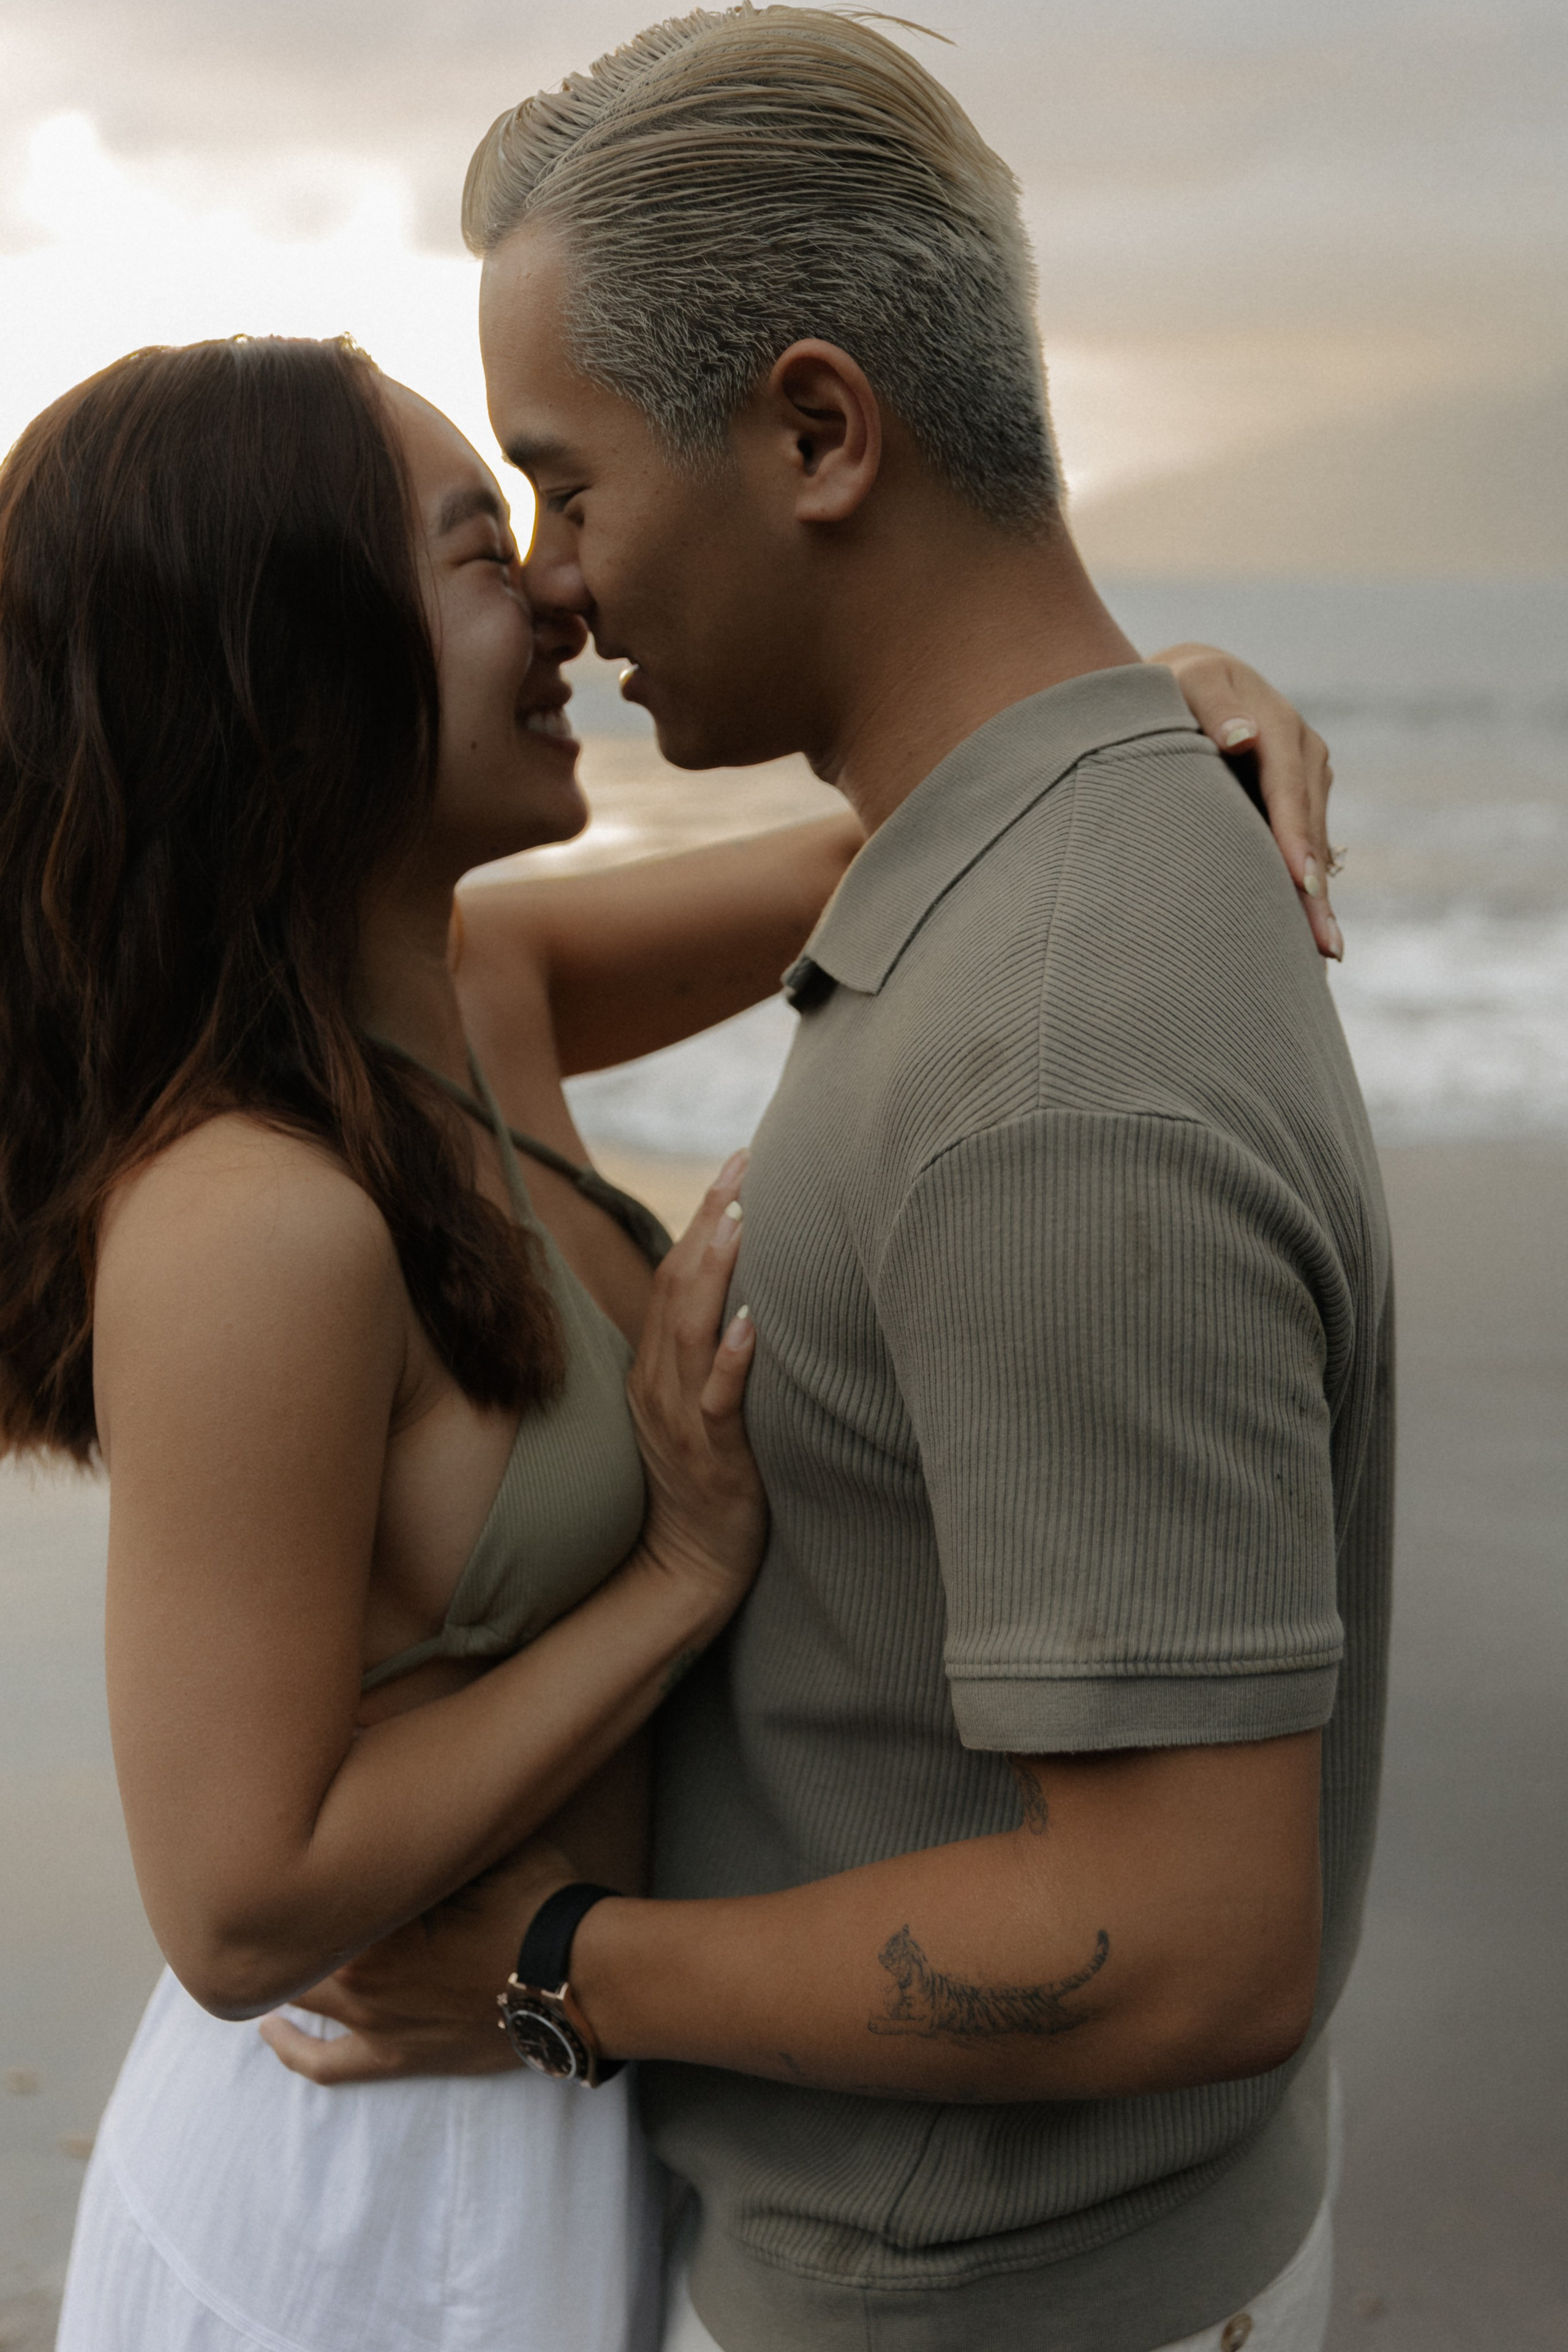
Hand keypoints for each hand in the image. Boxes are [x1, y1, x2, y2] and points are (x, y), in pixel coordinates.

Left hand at [259, 1840, 576, 2084]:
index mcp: (371, 1922)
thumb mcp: (483, 1844)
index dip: (296, 1854)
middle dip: (276, 1907)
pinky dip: (292, 2047)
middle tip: (268, 1872)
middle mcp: (357, 1977)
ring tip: (263, 1936)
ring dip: (278, 1965)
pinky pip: (325, 2064)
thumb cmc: (534, 1901)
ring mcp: (370, 2023)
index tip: (291, 1825)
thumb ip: (430, 1825)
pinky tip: (271, 2030)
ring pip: (297, 1992)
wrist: (577, 1978)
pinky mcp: (392, 2057)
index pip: (309, 1884)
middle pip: (290, 1940)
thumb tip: (391, 1782)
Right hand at [627, 1152, 766, 1611]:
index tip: (736, 1164)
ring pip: (687, 1332)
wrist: (686, 1568)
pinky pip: (714, 1402)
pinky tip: (749, 1324)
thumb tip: (755, 1294)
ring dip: (715, 1271)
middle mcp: (659, 1385)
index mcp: (656, 1368)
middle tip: (742, 1162)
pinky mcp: (711, 1458)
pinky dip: (729, 1361)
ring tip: (741, 1218)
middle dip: (709, 1220)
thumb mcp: (698, 1406)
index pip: (672, 1276)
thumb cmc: (706, 1483)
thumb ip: (711, 1353)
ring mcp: (680, 1421)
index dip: (701, 1216)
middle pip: (676, 1287)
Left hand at [1155, 643, 1342, 961]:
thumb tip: (1243, 738)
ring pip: (1315, 846)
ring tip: (1323, 953)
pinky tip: (1312, 937)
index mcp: (1279, 727)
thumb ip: (1213, 706)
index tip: (1301, 883)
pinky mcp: (1298, 802)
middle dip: (1316, 890)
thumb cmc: (1173, 688)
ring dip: (1318, 899)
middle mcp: (1304, 755)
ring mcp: (1306, 780)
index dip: (1296, 839)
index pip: (1289, 792)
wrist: (1186, 683)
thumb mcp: (1189, 684)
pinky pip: (1307, 849)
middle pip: (1310, 830)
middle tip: (1322, 946)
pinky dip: (1309, 890)